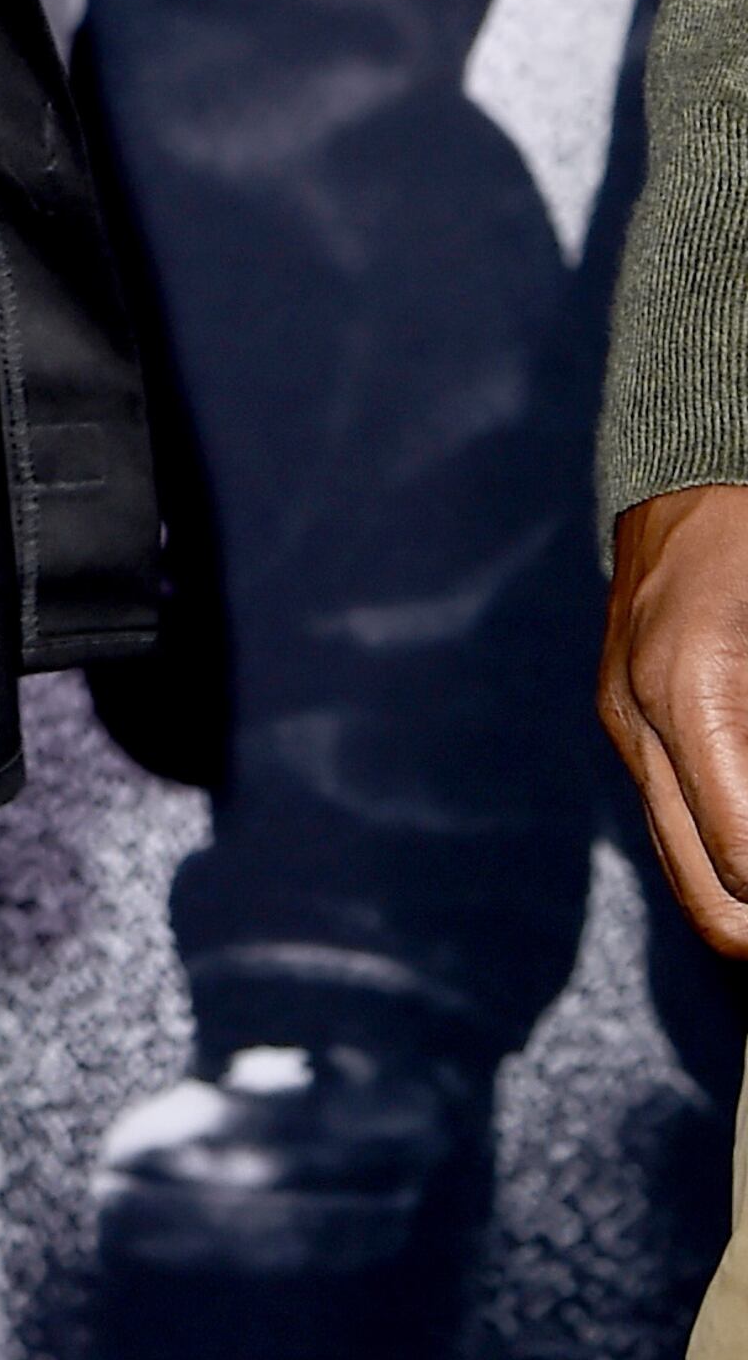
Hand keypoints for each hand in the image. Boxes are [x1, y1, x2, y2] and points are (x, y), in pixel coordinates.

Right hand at [602, 485, 747, 951]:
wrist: (695, 461)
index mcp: (690, 693)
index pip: (744, 868)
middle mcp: (640, 717)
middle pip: (709, 898)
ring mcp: (623, 717)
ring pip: (689, 872)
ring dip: (747, 896)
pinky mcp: (623, 712)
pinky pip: (677, 820)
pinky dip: (728, 850)